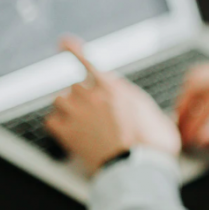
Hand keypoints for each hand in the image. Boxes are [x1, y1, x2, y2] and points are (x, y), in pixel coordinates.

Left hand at [46, 37, 180, 173]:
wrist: (139, 167)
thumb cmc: (153, 145)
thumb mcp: (157, 117)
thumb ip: (145, 108)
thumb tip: (152, 113)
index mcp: (115, 88)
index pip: (87, 62)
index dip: (73, 49)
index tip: (63, 42)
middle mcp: (93, 96)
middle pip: (76, 86)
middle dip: (83, 97)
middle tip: (93, 113)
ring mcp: (78, 114)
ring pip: (60, 100)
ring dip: (67, 108)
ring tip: (79, 122)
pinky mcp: (68, 133)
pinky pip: (51, 121)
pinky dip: (57, 125)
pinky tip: (67, 131)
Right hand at [175, 61, 208, 148]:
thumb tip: (204, 141)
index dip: (196, 125)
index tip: (189, 142)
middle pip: (197, 85)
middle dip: (185, 110)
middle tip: (180, 133)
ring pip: (198, 75)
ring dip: (187, 97)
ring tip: (184, 122)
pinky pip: (208, 73)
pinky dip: (196, 90)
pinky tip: (195, 109)